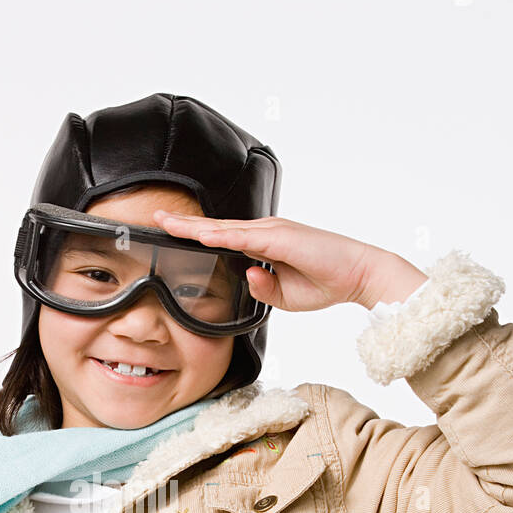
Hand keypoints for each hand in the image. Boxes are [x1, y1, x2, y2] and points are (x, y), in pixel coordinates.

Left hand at [152, 209, 426, 311]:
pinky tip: (199, 234)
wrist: (358, 275)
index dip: (194, 235)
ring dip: (194, 226)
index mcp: (263, 244)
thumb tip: (245, 276)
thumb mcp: (284, 295)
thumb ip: (261, 287)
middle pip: (216, 228)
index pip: (221, 239)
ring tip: (166, 222)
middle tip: (154, 217)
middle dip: (184, 224)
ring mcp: (272, 231)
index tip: (169, 232)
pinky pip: (243, 236)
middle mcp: (264, 232)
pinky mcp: (280, 237)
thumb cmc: (325, 282)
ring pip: (224, 228)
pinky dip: (220, 235)